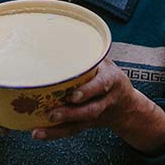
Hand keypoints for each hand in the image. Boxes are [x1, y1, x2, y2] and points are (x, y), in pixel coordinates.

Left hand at [32, 58, 148, 141]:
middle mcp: (105, 101)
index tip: (73, 96)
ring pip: (78, 125)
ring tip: (38, 131)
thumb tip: (62, 30)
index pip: (101, 86)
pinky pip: (71, 131)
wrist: (127, 106)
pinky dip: (54, 134)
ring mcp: (96, 116)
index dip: (88, 91)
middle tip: (52, 114)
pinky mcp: (86, 125)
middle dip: (71, 114)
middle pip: (90, 111)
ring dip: (57, 129)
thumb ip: (90, 53)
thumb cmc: (110, 77)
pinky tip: (37, 133)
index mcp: (111, 81)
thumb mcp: (107, 63)